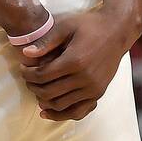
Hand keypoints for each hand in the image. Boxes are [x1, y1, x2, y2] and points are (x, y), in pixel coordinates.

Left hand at [17, 11, 131, 120]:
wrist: (118, 31)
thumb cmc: (90, 25)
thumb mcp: (67, 26)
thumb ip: (46, 41)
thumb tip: (25, 54)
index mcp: (75, 60)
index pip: (42, 76)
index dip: (28, 74)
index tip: (23, 68)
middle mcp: (85, 78)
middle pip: (48, 92)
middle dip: (33, 87)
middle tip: (28, 79)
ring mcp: (93, 88)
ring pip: (60, 104)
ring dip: (43, 100)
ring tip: (38, 89)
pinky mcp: (98, 93)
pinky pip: (76, 112)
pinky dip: (60, 114)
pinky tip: (47, 111)